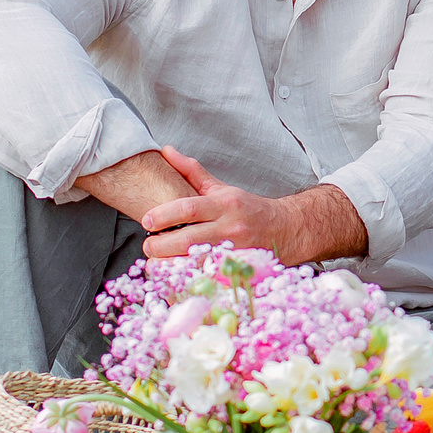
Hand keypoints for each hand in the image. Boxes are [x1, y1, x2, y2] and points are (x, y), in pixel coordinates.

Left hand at [140, 147, 364, 263]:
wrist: (286, 230)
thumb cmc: (248, 209)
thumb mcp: (222, 188)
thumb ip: (192, 172)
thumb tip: (167, 151)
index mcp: (225, 204)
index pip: (189, 208)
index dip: (164, 215)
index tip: (146, 221)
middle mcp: (231, 228)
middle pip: (189, 240)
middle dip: (161, 246)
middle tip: (148, 248)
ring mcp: (236, 252)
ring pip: (197, 263)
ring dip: (171, 267)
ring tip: (156, 266)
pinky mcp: (239, 271)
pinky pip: (210, 279)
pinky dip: (190, 281)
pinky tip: (177, 280)